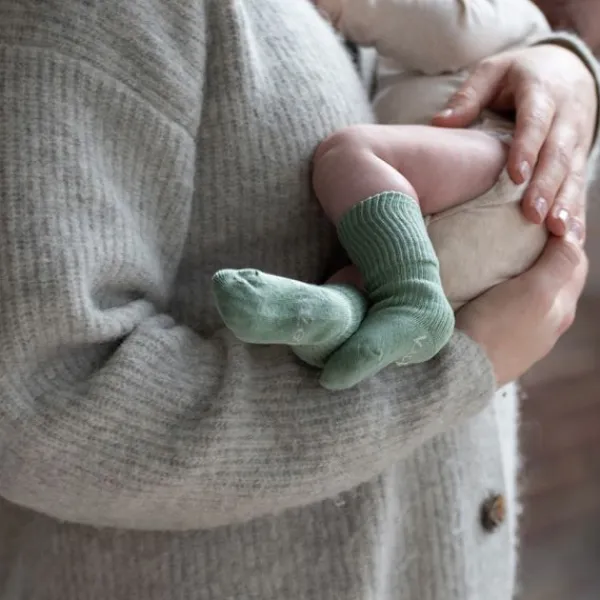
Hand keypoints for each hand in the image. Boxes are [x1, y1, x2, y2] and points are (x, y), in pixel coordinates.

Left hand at [432, 44, 596, 241]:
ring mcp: (577, 140)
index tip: (516, 176)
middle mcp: (565, 117)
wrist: (567, 68)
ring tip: (557, 231)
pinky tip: (570, 236)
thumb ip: (469, 96)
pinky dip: (577, 212)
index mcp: (541, 92)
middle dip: (547, 186)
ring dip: (566, 203)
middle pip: (558, 154)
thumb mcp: (493, 72)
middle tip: (532, 215)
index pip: (536, 121)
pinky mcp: (581, 158)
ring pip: (574, 173)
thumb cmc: (518, 75)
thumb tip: (439, 122)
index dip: (528, 147)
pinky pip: (580, 186)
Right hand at [455, 233, 587, 386]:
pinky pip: (507, 305)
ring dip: (522, 271)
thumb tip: (572, 237)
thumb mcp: (535, 292)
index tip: (545, 216)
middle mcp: (546, 324)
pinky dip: (503, 287)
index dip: (566, 236)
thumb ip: (558, 264)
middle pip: (554, 277)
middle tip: (524, 229)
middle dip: (546, 252)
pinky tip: (485, 284)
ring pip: (530, 292)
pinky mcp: (495, 340)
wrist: (458, 371)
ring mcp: (520, 335)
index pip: (575, 263)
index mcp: (561, 310)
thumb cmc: (497, 329)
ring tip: (503, 252)